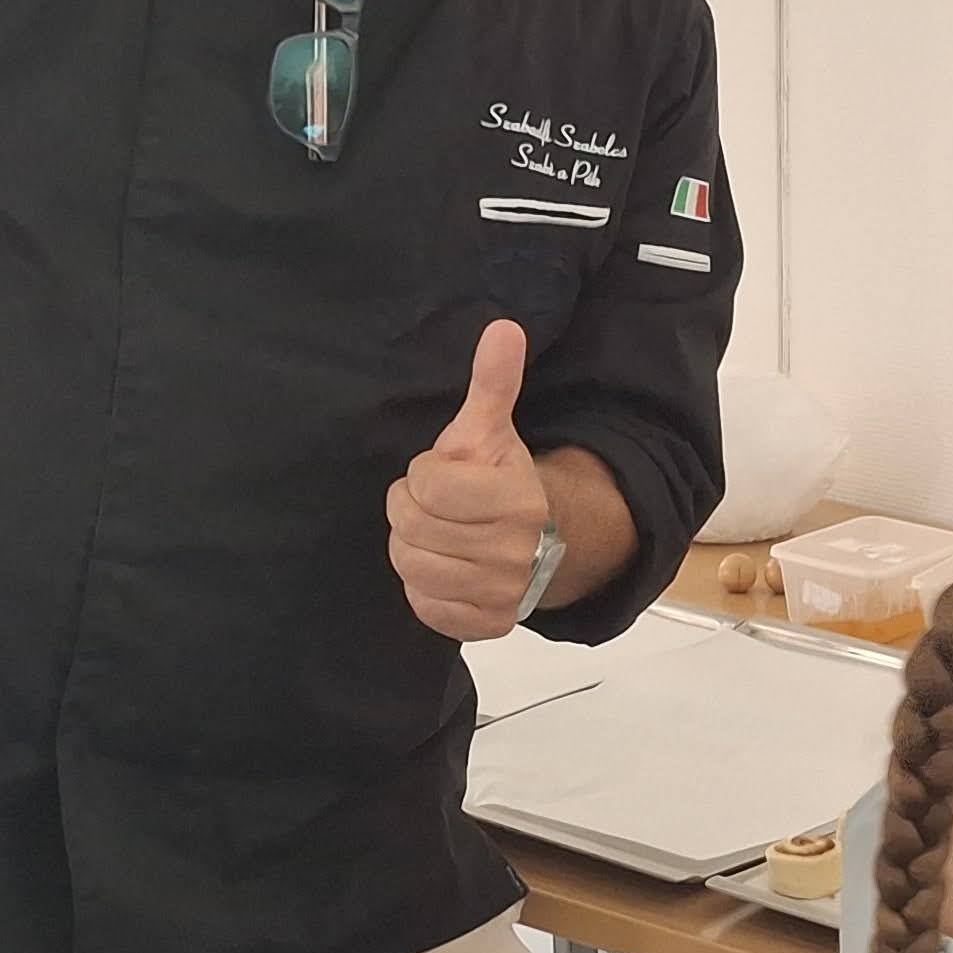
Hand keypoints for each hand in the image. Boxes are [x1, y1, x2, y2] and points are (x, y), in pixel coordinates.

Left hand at [390, 320, 556, 640]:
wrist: (542, 542)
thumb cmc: (501, 479)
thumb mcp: (492, 429)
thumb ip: (493, 382)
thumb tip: (502, 328)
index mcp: (519, 500)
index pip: (429, 485)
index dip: (424, 474)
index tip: (442, 473)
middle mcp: (516, 552)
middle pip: (412, 527)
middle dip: (410, 509)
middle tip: (429, 504)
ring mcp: (503, 592)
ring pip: (412, 566)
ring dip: (410, 546)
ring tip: (430, 533)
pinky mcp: (488, 624)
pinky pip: (425, 606)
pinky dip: (422, 587)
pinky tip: (440, 566)